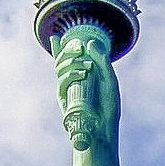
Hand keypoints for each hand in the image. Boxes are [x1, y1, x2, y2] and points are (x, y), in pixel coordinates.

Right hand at [52, 31, 120, 147]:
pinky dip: (71, 74)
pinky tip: (83, 74)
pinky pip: (62, 81)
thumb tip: (89, 43)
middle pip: (62, 61)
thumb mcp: (109, 81)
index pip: (68, 60)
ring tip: (88, 67)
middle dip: (68, 51)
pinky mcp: (63, 98)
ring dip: (72, 63)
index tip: (55, 36)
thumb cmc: (108, 107)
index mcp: (82, 76)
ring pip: (60, 68)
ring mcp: (66, 89)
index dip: (59, 48)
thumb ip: (102, 62)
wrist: (103, 128)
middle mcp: (71, 82)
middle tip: (79, 47)